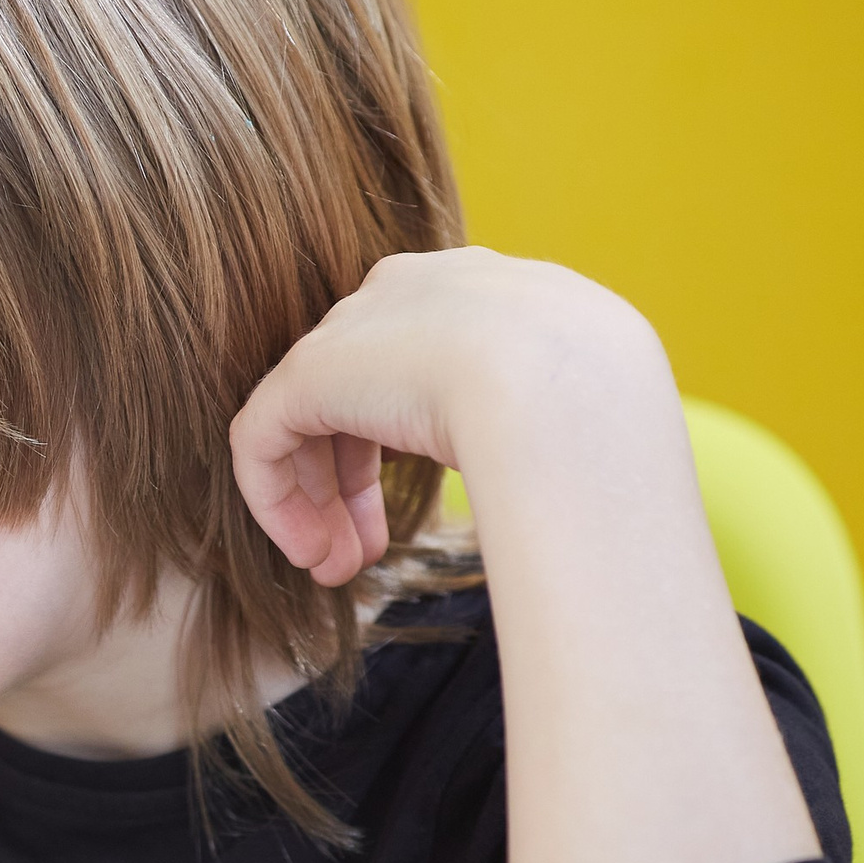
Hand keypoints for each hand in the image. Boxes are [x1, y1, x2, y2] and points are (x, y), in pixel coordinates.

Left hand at [228, 246, 650, 585]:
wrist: (569, 385)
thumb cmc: (599, 411)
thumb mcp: (577, 404)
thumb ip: (536, 419)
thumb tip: (536, 463)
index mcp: (477, 292)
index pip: (413, 368)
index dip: (401, 448)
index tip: (412, 513)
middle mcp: (408, 294)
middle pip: (355, 395)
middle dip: (351, 485)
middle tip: (362, 557)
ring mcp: (355, 328)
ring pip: (307, 421)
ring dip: (318, 505)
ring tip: (335, 570)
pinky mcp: (306, 372)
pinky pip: (264, 438)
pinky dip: (277, 501)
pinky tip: (309, 553)